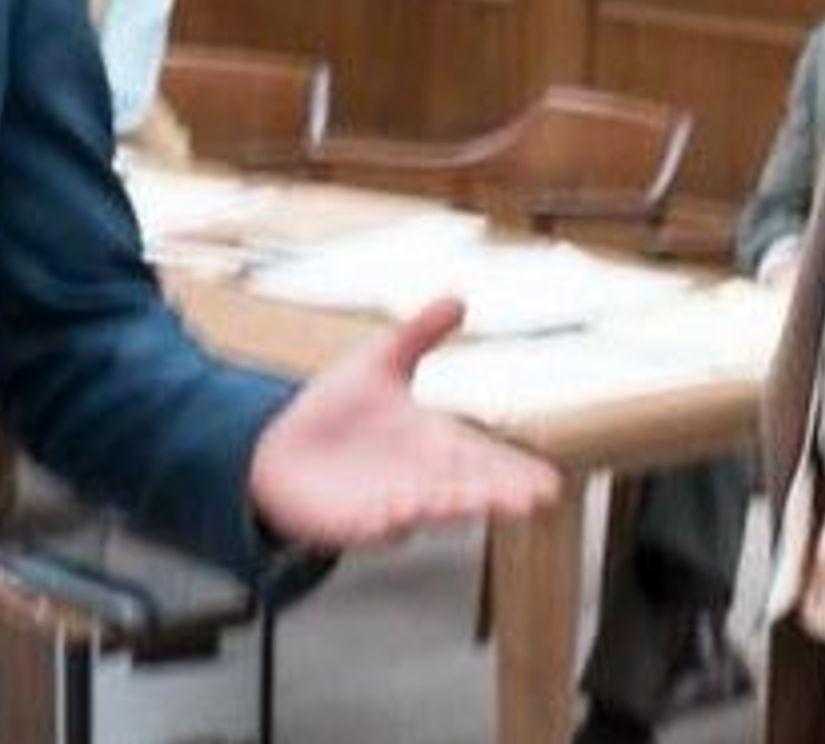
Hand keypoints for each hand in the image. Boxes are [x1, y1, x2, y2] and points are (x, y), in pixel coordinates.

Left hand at [246, 297, 561, 545]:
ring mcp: (389, 505)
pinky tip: (402, 510)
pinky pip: (376, 527)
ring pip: (429, 510)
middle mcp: (421, 480)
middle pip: (470, 491)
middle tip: (532, 500)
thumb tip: (459, 297)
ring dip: (451, 506)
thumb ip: (420, 334)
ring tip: (472, 500)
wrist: (273, 446)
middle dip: (498, 496)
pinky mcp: (353, 523)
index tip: (551, 482)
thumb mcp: (379, 362)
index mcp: (434, 445)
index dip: (517, 472)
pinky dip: (390, 521)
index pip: (486, 460)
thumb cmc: (333, 410)